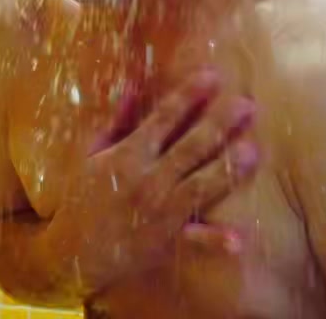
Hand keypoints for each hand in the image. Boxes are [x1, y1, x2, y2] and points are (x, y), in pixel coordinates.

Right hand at [48, 70, 257, 294]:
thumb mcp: (91, 153)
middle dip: (219, 124)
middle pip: (191, 147)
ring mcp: (160, 212)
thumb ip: (116, 122)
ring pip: (202, 187)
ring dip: (227, 169)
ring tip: (253, 151)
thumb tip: (132, 88)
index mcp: (129, 154)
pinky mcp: (166, 242)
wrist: (71, 250)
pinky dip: (215, 241)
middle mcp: (148, 180)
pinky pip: (194, 242)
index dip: (189, 95)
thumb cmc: (80, 196)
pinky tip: (239, 239)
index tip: (212, 75)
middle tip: (247, 105)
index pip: (165, 117)